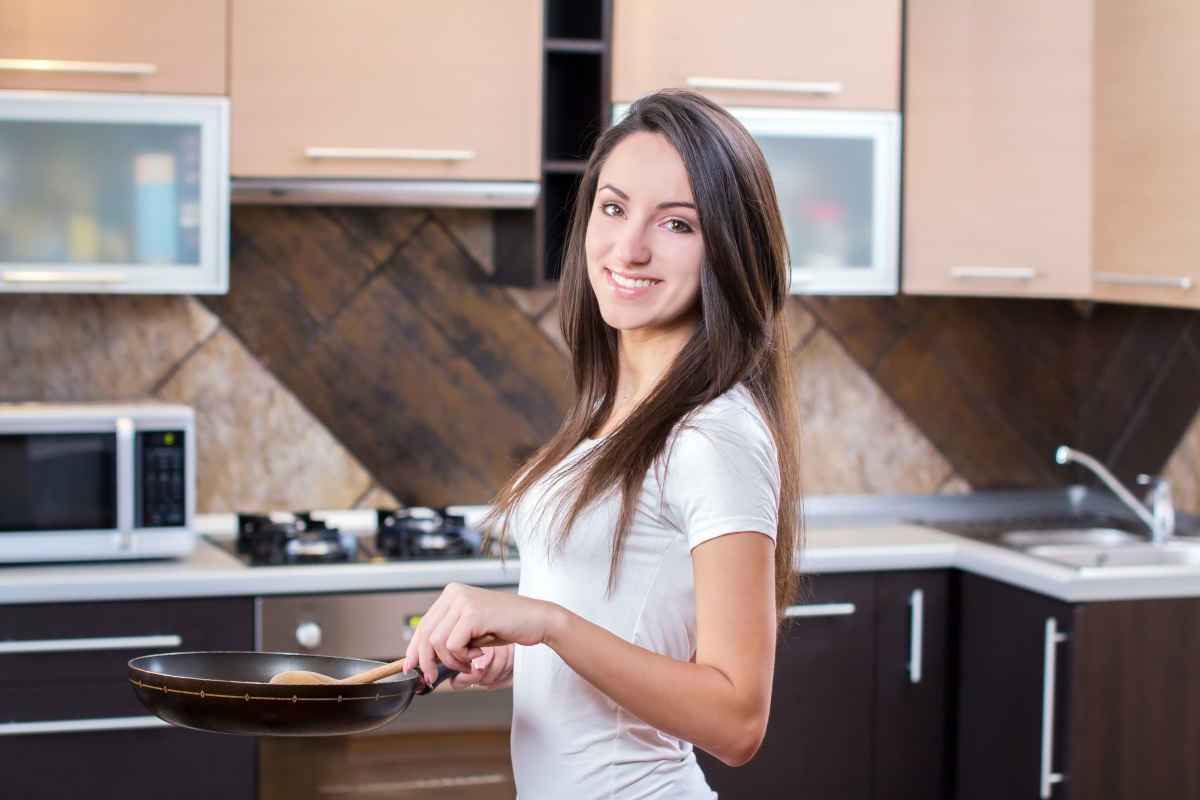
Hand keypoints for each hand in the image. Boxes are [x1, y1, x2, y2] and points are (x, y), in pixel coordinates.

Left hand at [400, 583, 558, 685]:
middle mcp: (454, 593)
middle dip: (427, 661)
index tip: (410, 667)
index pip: (423, 624)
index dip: (414, 649)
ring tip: (470, 660)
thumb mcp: (472, 630)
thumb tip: (423, 659)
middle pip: (425, 634)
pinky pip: (452, 645)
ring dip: (452, 661)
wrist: (537, 620)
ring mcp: (462, 601)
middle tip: (433, 678)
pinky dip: (463, 657)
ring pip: (437, 643)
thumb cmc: (508, 626)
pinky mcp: (472, 613)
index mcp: (452, 594)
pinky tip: (479, 653)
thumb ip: (449, 636)